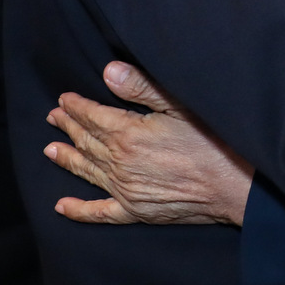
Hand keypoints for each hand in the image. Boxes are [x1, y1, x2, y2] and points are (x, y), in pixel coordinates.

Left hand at [44, 62, 253, 226]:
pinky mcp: (135, 212)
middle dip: (69, 127)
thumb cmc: (212, 140)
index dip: (77, 106)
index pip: (94, 117)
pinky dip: (78, 210)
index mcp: (128, 134)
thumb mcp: (181, 104)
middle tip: (53, 118)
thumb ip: (142, 88)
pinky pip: (99, 213)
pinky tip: (62, 207)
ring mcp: (125, 191)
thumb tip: (108, 72)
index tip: (64, 100)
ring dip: (67, 159)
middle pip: (87, 142)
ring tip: (51, 150)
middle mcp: (120, 164)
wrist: (234, 184)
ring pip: (88, 172)